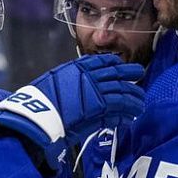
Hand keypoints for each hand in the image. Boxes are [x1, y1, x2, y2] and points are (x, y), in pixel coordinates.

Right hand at [0, 53, 144, 173]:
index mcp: (78, 67)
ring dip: (134, 97)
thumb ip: (70, 81)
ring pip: (123, 91)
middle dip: (131, 74)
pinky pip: (121, 108)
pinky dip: (128, 112)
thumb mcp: (53, 82)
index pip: (103, 61)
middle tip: (139, 74)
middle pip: (118, 73)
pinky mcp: (102, 107)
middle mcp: (90, 76)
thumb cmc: (40, 101)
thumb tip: (79, 85)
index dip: (114, 63)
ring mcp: (97, 91)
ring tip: (140, 103)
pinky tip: (131, 116)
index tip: (119, 65)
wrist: (38, 115)